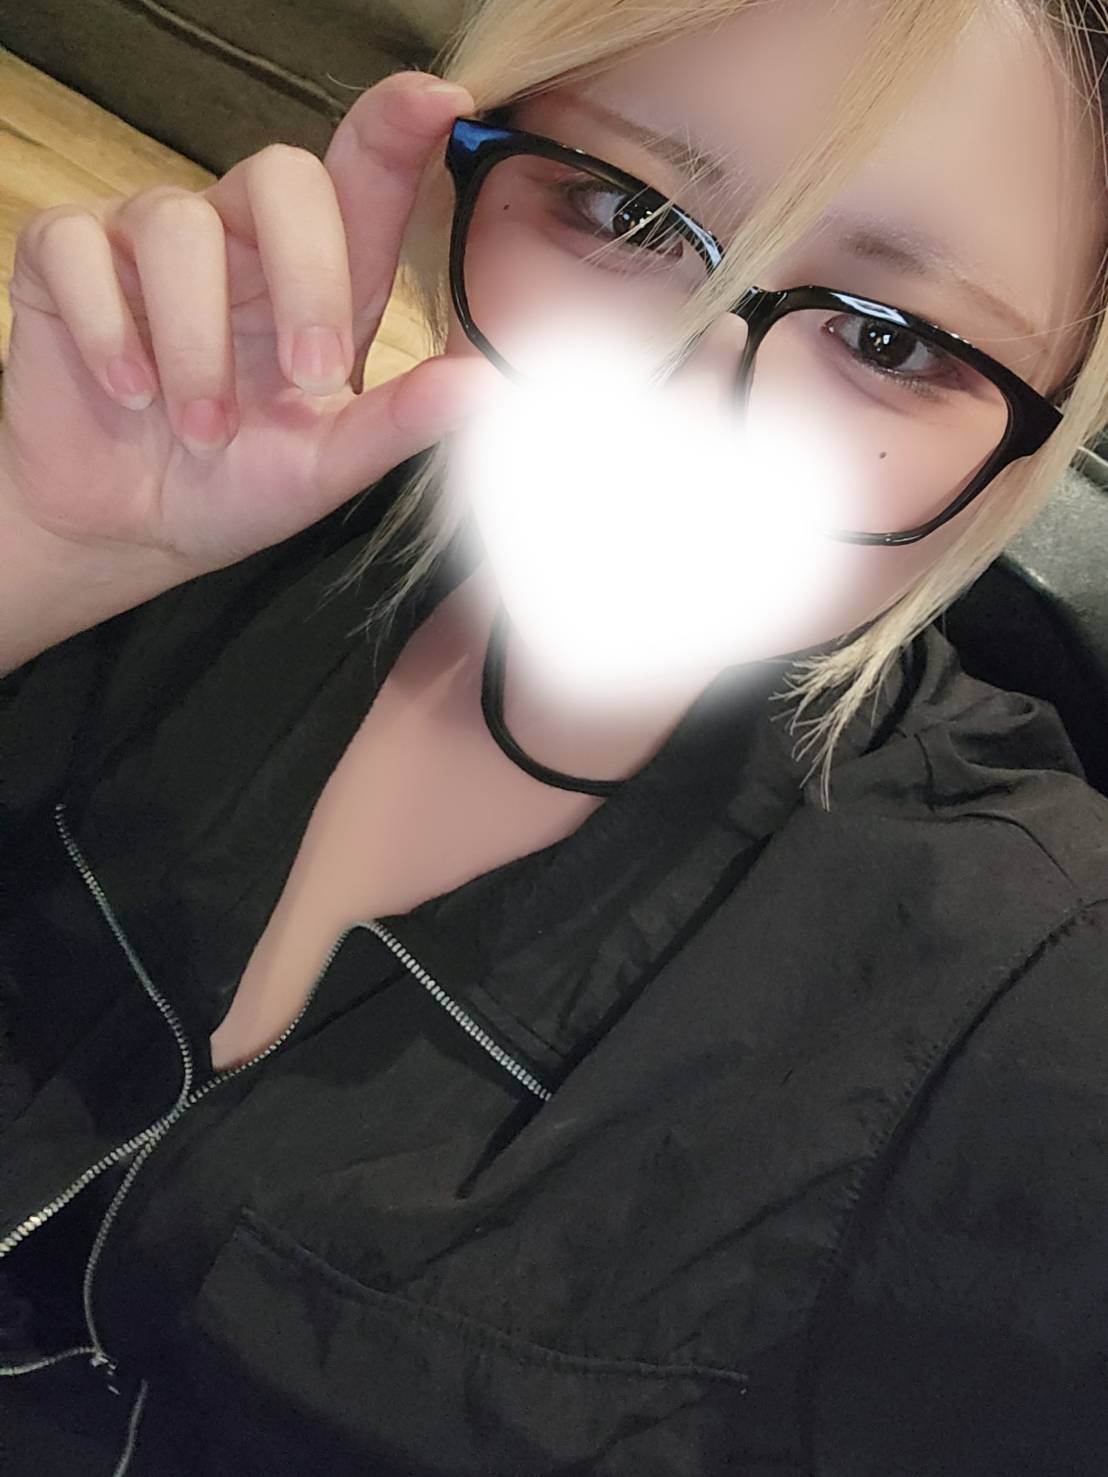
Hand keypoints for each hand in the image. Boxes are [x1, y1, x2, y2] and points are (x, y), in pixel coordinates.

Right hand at [0, 70, 495, 581]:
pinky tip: (128, 391)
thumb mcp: (325, 466)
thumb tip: (489, 384)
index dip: (396, 129)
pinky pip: (77, 247)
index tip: (441, 104)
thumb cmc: (232, 485)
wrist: (126, 531)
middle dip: (307, 274)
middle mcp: (238, 241)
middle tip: (309, 378)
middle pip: (281, 176)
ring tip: (202, 431)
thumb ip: (401, 421)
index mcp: (316, 279)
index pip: (361, 178)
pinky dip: (108, 330)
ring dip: (197, 343)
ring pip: (178, 224)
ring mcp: (148, 243)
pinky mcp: (65, 259)